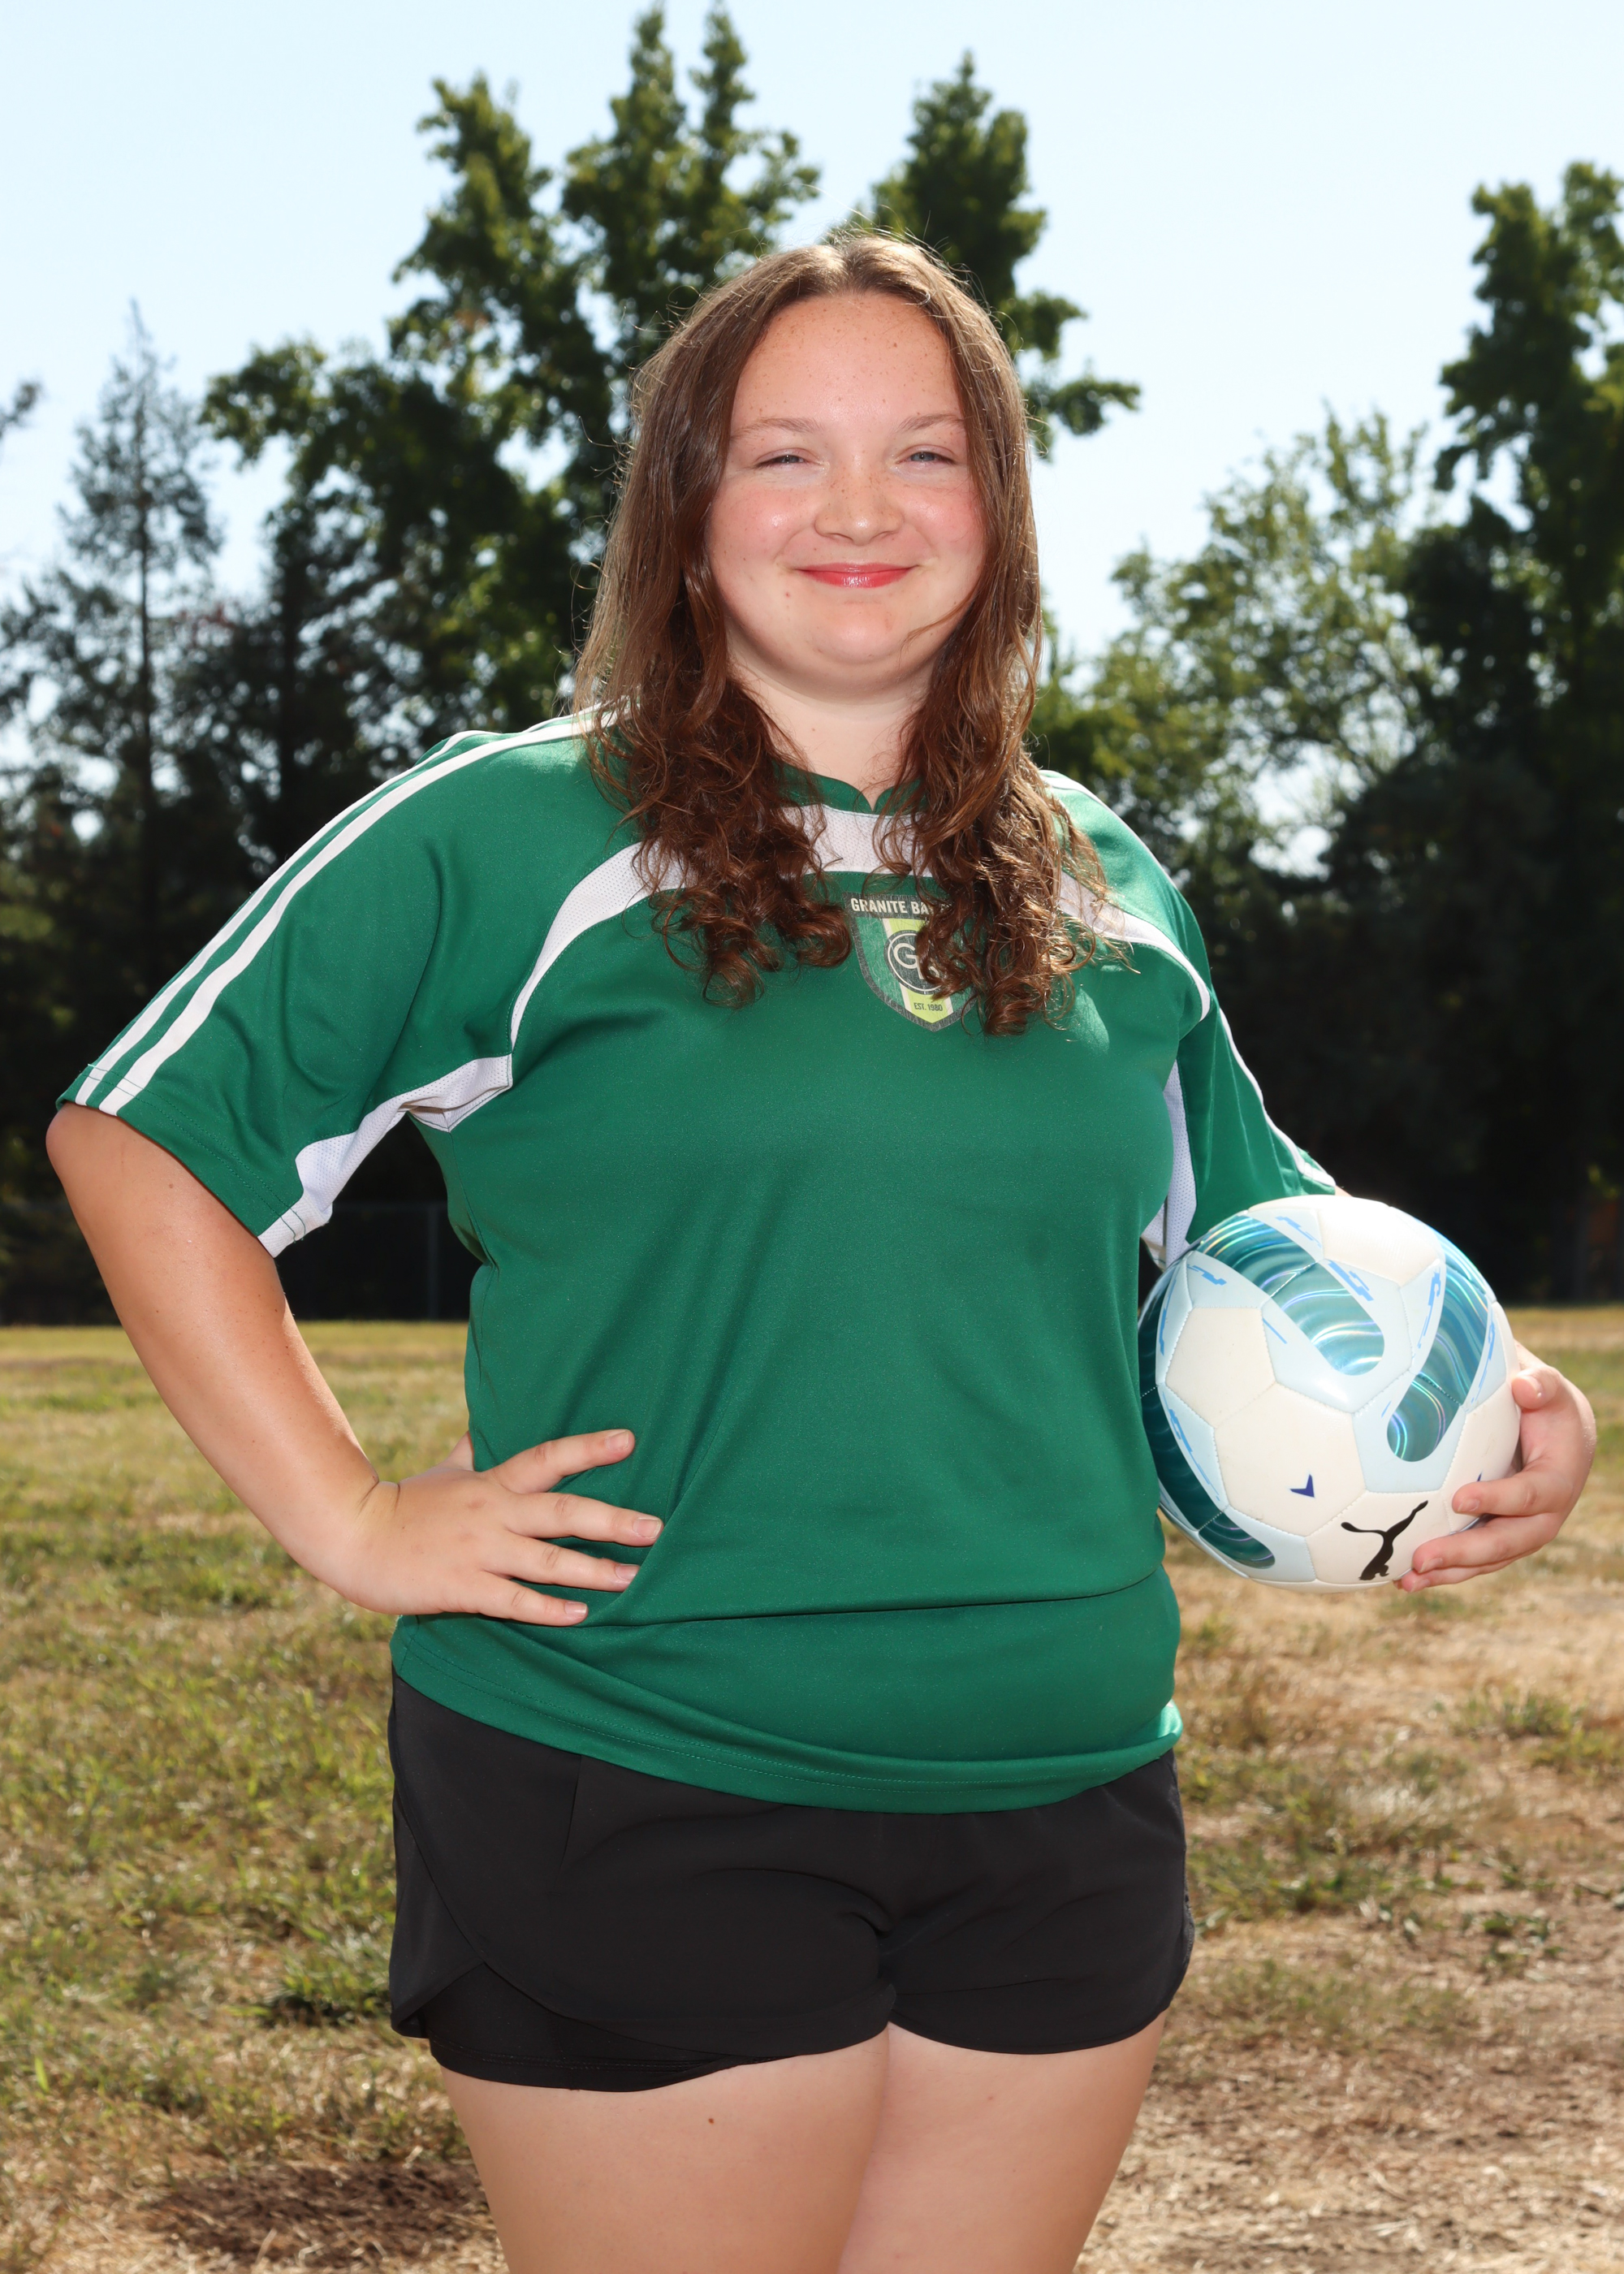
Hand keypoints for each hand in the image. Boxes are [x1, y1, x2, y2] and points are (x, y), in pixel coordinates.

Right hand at [327, 1428, 660, 1624]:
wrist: (352, 1536)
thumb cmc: (404, 1504)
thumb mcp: (444, 1471)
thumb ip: (471, 1451)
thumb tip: (484, 1424)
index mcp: (491, 1483)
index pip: (547, 1458)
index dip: (588, 1449)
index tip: (629, 1441)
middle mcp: (492, 1513)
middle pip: (561, 1512)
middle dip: (612, 1520)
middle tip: (656, 1528)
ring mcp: (478, 1551)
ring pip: (546, 1560)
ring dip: (593, 1570)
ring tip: (633, 1578)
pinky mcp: (462, 1588)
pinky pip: (513, 1600)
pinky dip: (547, 1608)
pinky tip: (579, 1613)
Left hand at [1399, 1348, 1595, 1589]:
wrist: (1558, 1435)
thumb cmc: (1546, 1406)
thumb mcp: (1550, 1390)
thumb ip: (1541, 1385)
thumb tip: (1523, 1386)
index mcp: (1557, 1481)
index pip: (1529, 1494)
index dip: (1498, 1499)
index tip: (1459, 1499)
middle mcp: (1543, 1516)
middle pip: (1507, 1542)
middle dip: (1465, 1553)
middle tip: (1422, 1558)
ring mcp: (1521, 1532)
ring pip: (1487, 1560)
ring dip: (1448, 1572)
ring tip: (1406, 1580)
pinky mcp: (1499, 1537)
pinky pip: (1473, 1560)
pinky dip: (1443, 1570)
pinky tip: (1404, 1577)